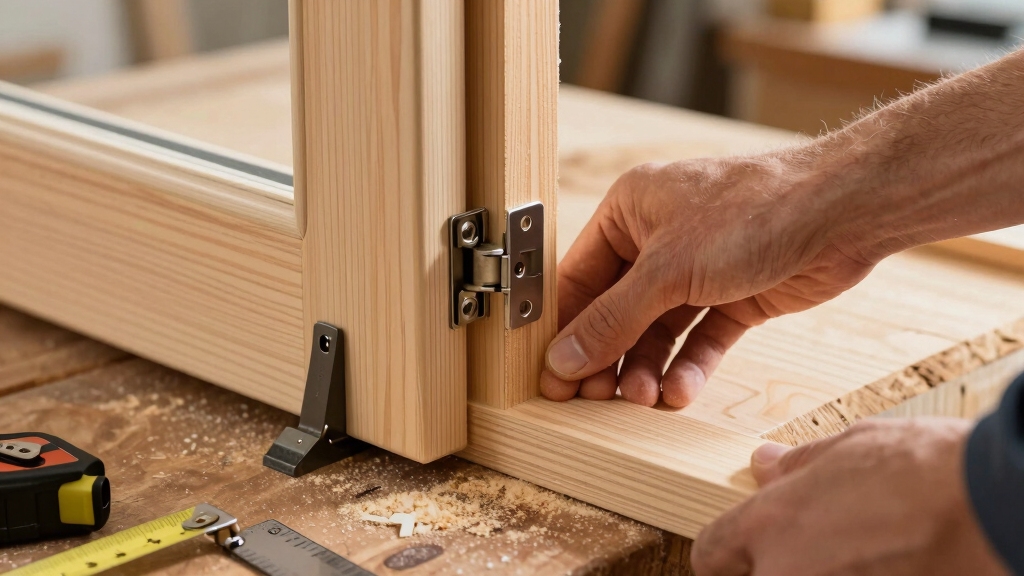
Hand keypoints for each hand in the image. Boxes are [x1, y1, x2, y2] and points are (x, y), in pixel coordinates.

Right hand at [542, 155, 875, 406]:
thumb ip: (612, 319)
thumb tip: (563, 358)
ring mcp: (697, 270)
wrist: (842, 212)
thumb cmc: (753, 210)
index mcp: (629, 211)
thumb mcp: (667, 270)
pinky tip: (679, 391)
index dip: (564, 328)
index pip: (578, 277)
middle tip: (593, 398)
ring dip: (647, 367)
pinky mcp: (733, 296)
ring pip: (657, 331)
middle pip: (616, 310)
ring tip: (642, 399)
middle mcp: (658, 240)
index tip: (550, 374)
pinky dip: (688, 366)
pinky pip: (699, 339)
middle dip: (608, 356)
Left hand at [691, 418, 1007, 575]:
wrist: (992, 510)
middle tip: (810, 550)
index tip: (737, 547)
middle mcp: (785, 575)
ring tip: (857, 555)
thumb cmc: (924, 471)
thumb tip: (765, 465)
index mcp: (770, 525)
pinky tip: (881, 566)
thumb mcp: (850, 447)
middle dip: (769, 568)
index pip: (709, 553)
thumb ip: (797, 466)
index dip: (723, 548)